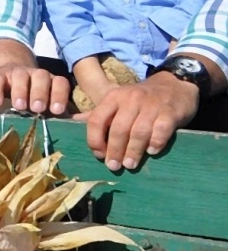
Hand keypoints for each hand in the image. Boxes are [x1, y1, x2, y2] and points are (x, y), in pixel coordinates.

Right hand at [0, 39, 69, 114]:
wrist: (9, 76)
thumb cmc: (33, 96)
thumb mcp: (46, 102)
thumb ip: (57, 112)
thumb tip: (76, 128)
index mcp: (51, 81)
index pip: (60, 82)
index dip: (59, 95)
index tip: (56, 110)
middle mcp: (36, 74)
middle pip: (41, 77)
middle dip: (40, 93)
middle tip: (37, 108)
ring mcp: (17, 73)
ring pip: (20, 76)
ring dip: (20, 91)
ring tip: (19, 106)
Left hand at [78, 72, 197, 171]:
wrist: (175, 84)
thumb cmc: (142, 99)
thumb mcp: (118, 101)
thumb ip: (100, 114)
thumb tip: (73, 123)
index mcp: (113, 97)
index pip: (96, 120)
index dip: (95, 139)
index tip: (99, 155)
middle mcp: (130, 99)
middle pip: (118, 129)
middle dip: (114, 150)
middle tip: (113, 166)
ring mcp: (151, 105)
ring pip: (139, 132)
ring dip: (133, 151)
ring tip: (129, 165)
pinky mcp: (170, 112)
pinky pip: (161, 130)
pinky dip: (155, 142)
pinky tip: (152, 152)